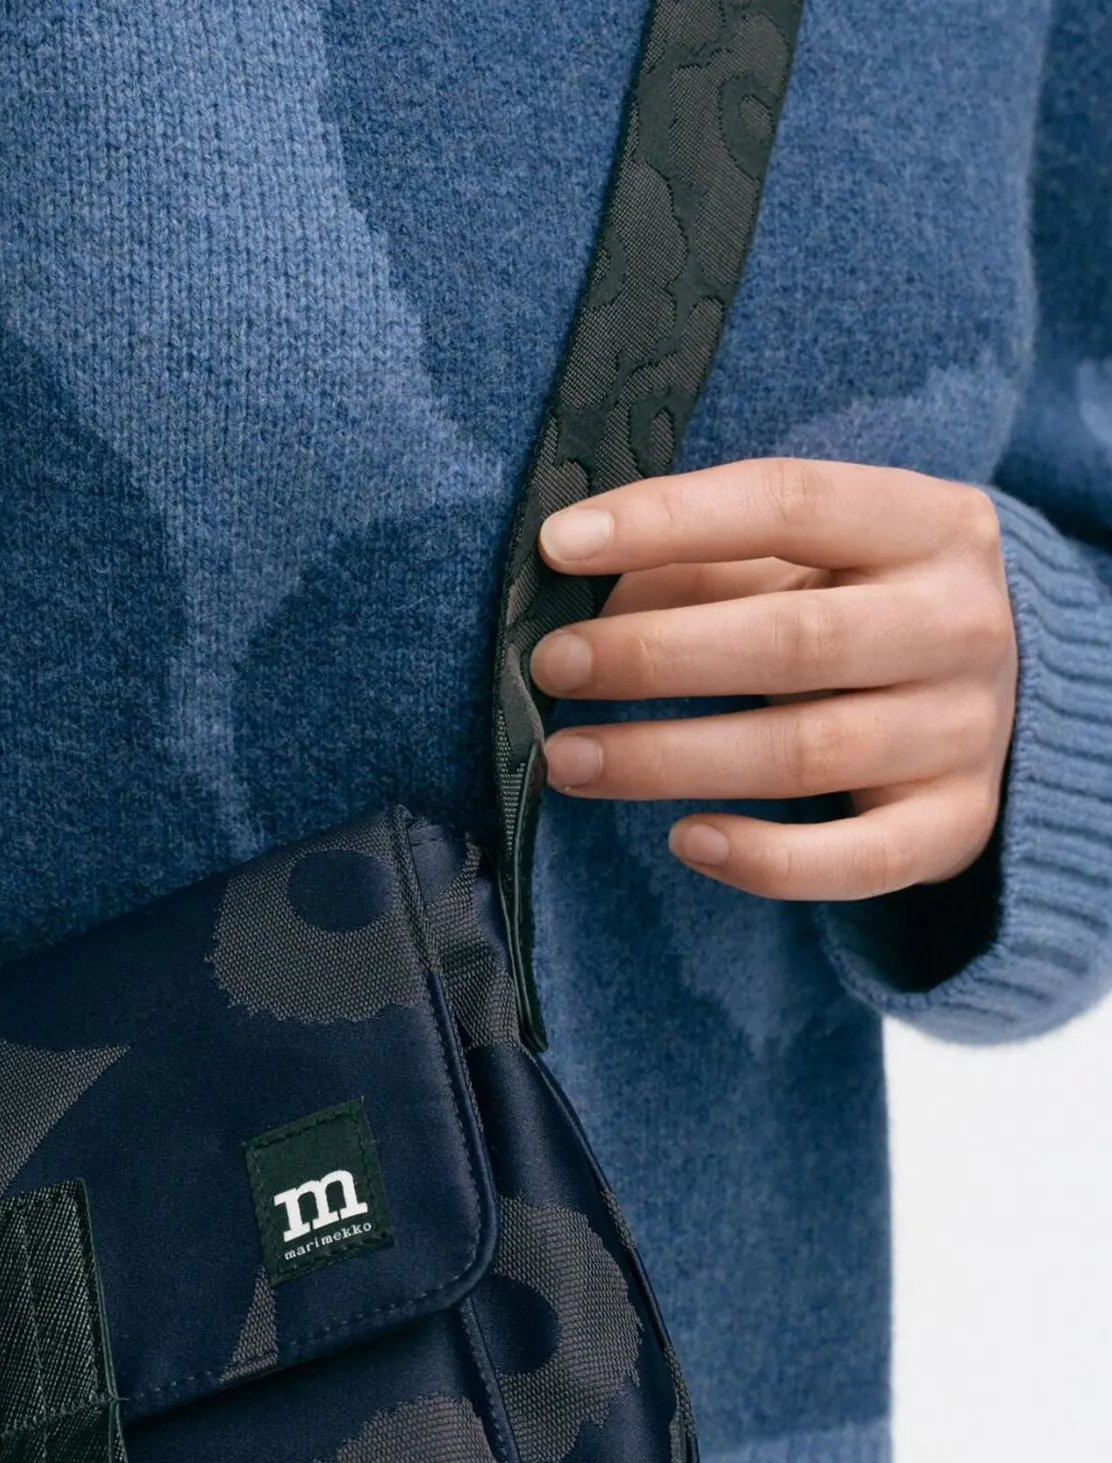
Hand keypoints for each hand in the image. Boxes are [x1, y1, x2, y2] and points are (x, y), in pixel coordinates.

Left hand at [530, 457, 1017, 900]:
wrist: (1008, 699)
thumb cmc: (867, 614)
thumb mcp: (804, 567)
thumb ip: (702, 570)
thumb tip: (577, 589)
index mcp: (929, 524)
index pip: (789, 502)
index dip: (667, 519)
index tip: (557, 544)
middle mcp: (960, 622)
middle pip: (793, 639)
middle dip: (655, 655)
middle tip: (555, 667)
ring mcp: (964, 730)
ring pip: (806, 752)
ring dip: (669, 759)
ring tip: (567, 760)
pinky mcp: (956, 824)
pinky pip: (859, 860)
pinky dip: (767, 860)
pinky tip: (685, 841)